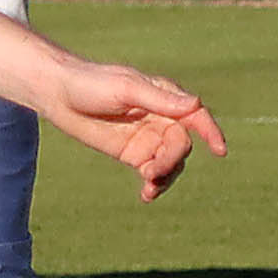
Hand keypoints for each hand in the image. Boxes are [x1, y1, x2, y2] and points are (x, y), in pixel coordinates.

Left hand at [33, 62, 226, 200]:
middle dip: (171, 160)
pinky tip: (148, 195)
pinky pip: (153, 172)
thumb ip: (159, 99)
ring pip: (171, 161)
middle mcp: (161, 118)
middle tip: (152, 171)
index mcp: (164, 96)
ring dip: (165, 176)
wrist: (57, 94)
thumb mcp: (125, 89)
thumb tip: (195, 104)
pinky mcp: (133, 153)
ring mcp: (148, 137)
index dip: (211, 132)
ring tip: (149, 185)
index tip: (220, 150)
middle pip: (181, 144)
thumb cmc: (91, 83)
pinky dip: (155, 184)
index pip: (195, 116)